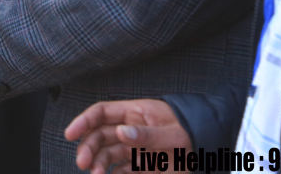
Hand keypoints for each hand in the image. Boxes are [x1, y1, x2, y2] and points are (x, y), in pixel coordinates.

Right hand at [64, 99, 190, 173]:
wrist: (210, 148)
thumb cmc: (192, 133)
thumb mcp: (174, 134)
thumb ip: (148, 134)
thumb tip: (121, 132)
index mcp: (135, 113)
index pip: (102, 112)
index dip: (83, 121)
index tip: (70, 134)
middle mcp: (130, 128)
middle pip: (100, 135)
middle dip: (88, 147)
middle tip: (83, 164)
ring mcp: (134, 147)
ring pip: (107, 153)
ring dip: (98, 163)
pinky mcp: (140, 164)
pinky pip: (120, 169)